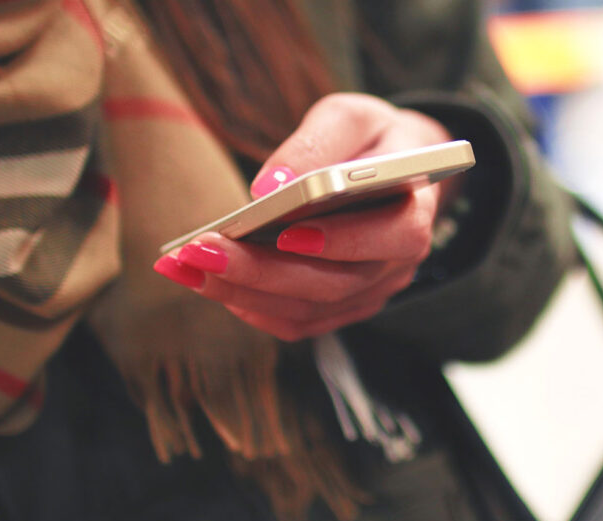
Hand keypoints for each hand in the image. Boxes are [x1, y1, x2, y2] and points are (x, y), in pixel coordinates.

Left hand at [154, 93, 452, 340]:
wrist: (391, 168)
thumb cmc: (371, 138)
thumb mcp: (350, 117)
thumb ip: (318, 143)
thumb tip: (269, 187)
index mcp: (415, 211)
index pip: (392, 237)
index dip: (342, 240)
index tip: (285, 231)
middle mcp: (398, 264)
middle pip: (335, 284)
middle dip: (263, 272)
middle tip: (202, 251)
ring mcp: (371, 291)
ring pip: (309, 310)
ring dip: (244, 293)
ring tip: (188, 266)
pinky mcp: (344, 306)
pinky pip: (298, 322)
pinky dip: (253, 307)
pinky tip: (212, 284)